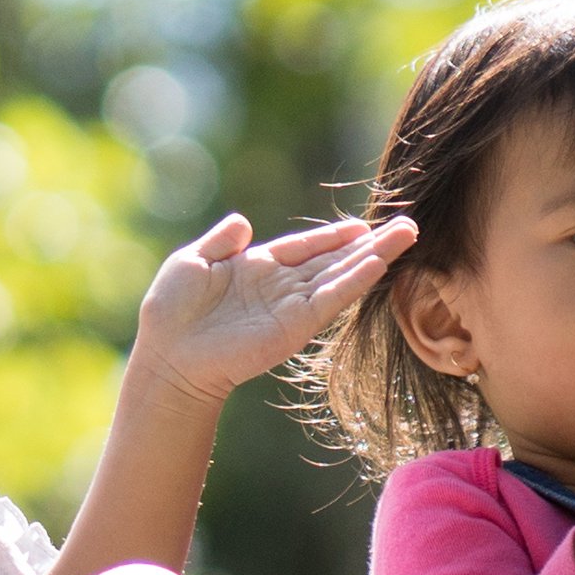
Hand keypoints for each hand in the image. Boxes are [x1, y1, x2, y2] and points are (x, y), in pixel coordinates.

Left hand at [130, 211, 415, 402]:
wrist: (168, 354)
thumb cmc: (171, 311)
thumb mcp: (192, 261)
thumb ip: (220, 240)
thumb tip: (243, 220)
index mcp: (257, 268)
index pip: (305, 247)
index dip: (333, 236)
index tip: (363, 225)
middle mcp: (280, 287)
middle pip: (333, 260)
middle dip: (370, 244)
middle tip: (407, 226)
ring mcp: (290, 307)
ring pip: (340, 276)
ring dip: (373, 257)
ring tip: (405, 236)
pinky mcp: (293, 327)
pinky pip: (329, 300)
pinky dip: (352, 282)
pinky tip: (375, 263)